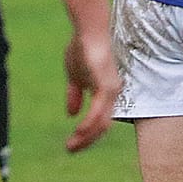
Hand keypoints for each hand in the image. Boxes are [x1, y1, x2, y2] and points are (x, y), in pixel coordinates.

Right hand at [62, 29, 118, 152]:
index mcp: (106, 93)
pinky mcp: (106, 84)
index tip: (72, 145)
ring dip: (87, 136)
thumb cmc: (82, 49)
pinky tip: (80, 131)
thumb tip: (72, 114)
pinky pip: (100, 110)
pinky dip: (90, 123)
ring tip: (71, 145)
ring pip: (102, 122)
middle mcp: (112, 93)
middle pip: (103, 125)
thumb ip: (75, 94)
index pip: (100, 121)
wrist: (87, 31)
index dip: (87, 135)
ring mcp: (111, 89)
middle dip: (86, 140)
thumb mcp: (75, 76)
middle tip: (70, 149)